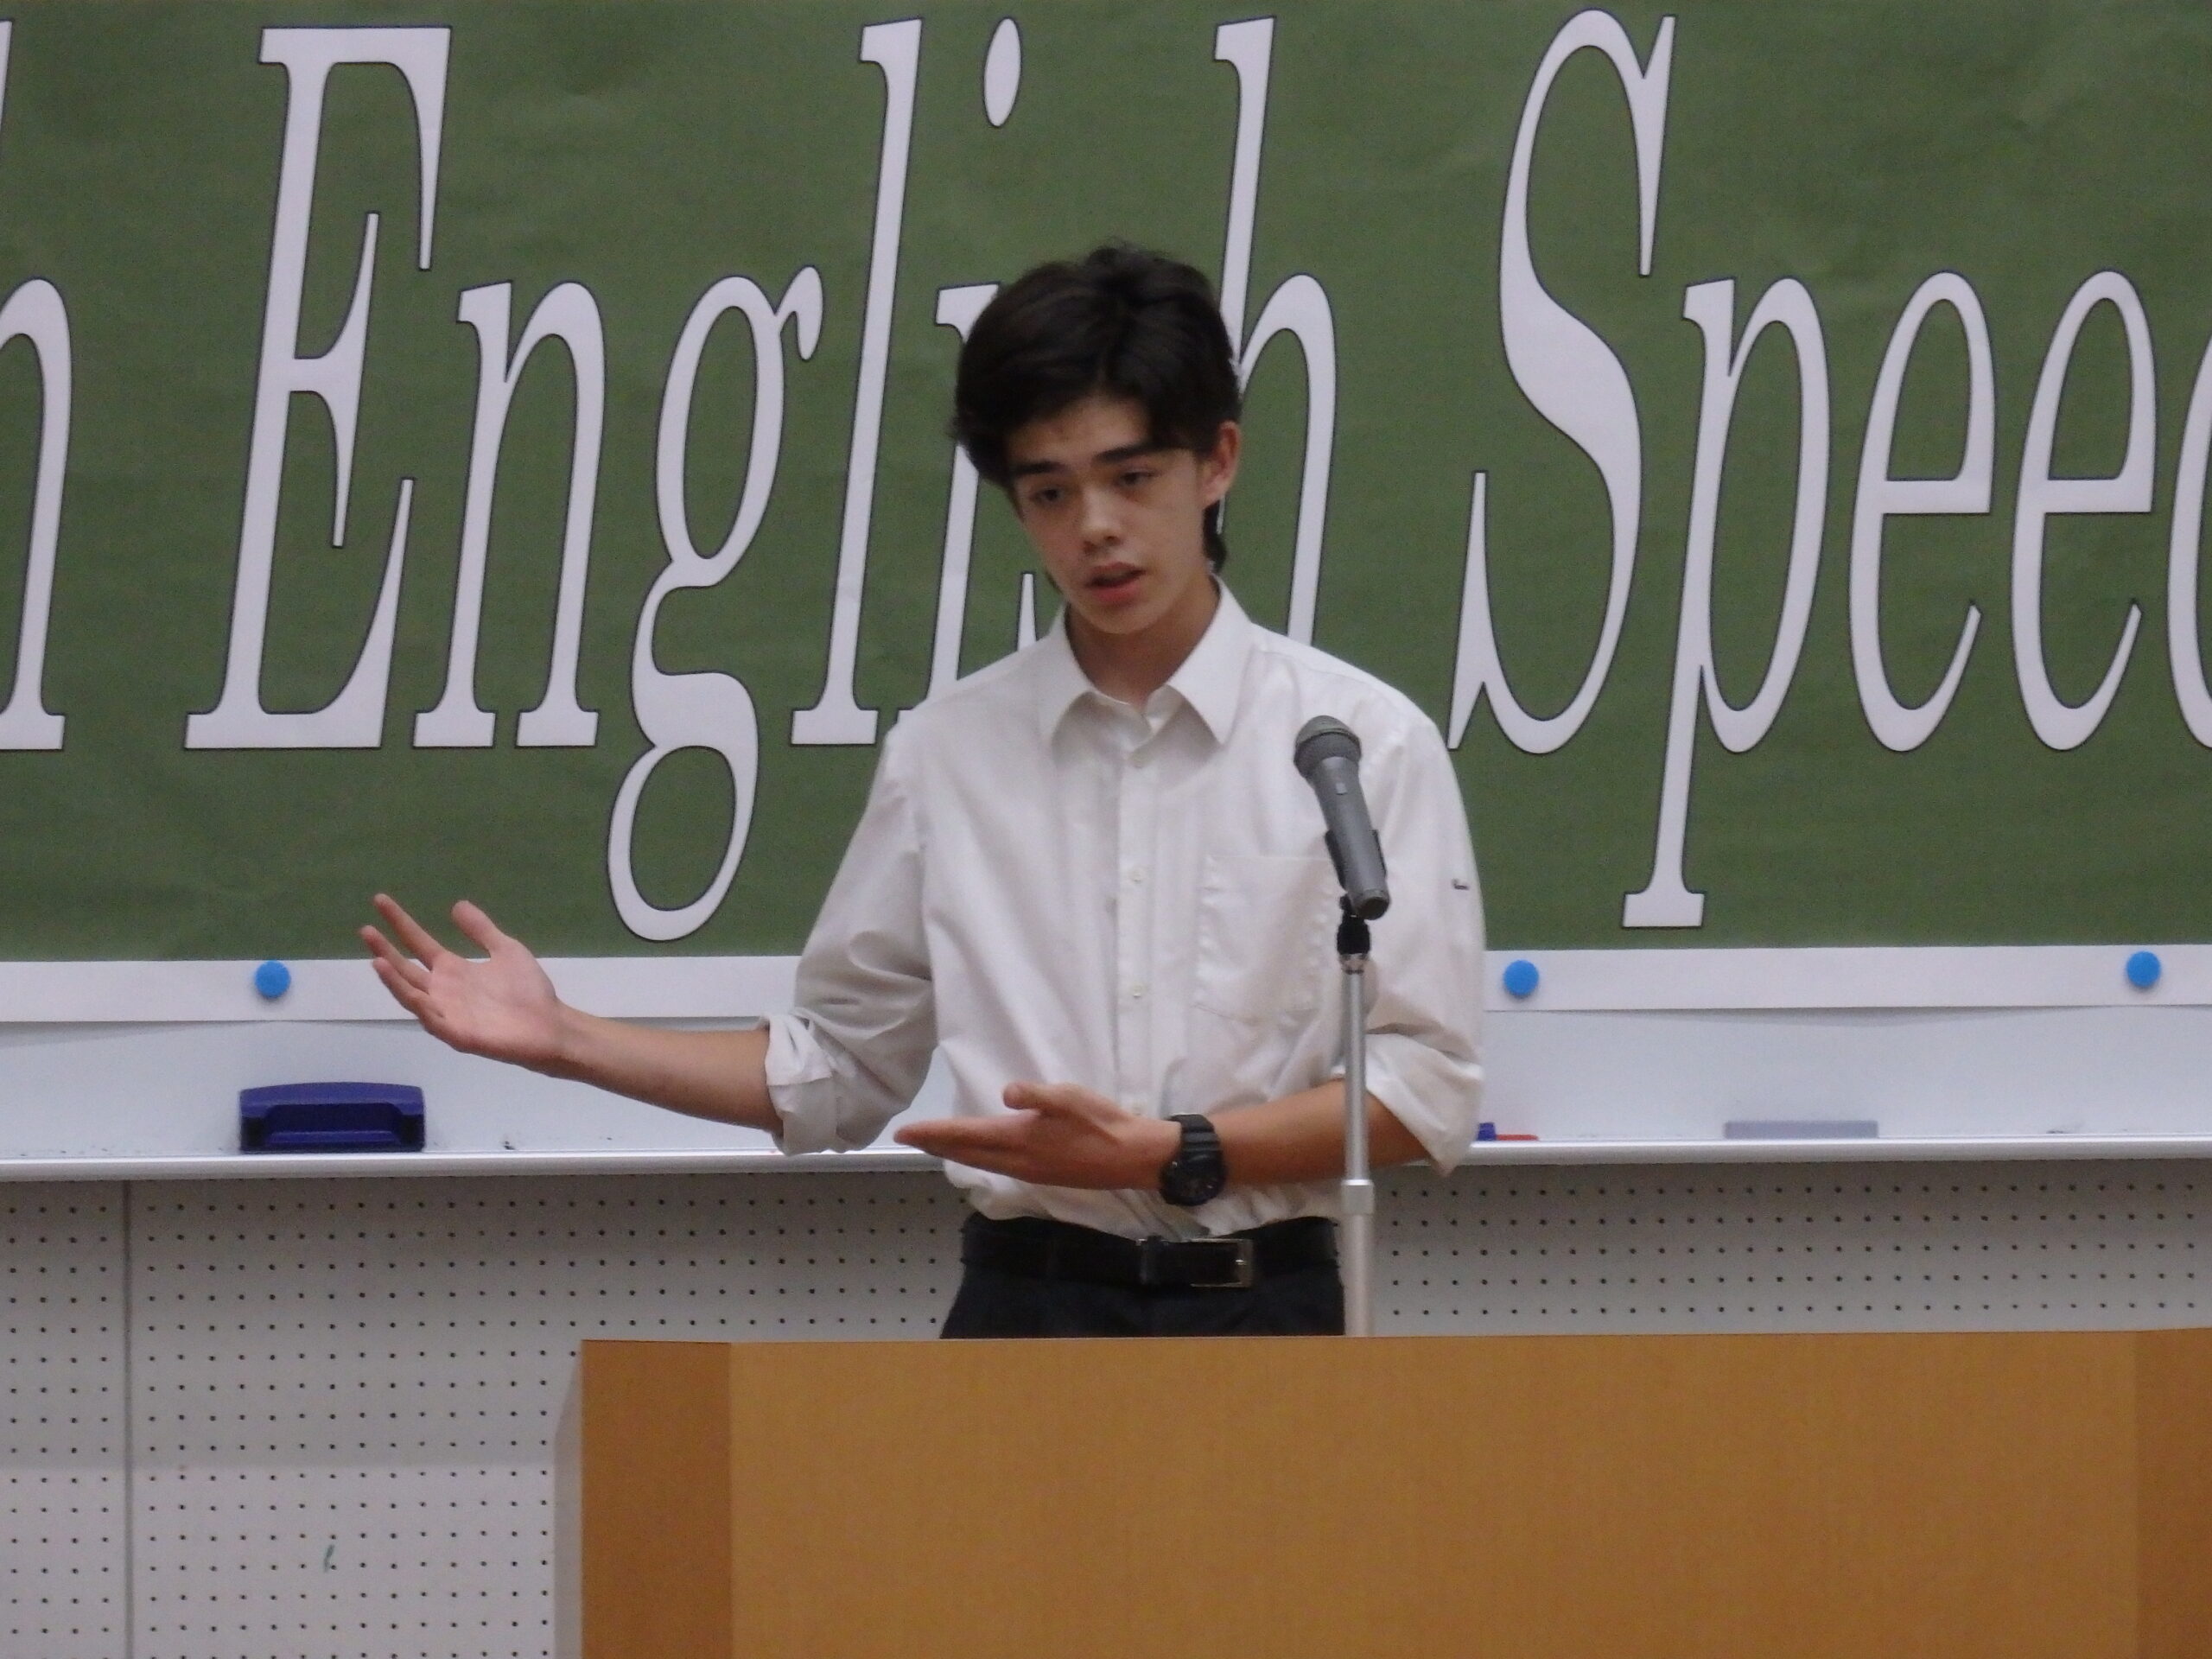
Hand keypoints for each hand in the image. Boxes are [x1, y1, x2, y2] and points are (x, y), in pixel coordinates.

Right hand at [360, 894, 570, 1071]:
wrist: (550, 1025)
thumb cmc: (529, 991)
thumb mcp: (506, 950)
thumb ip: (481, 930)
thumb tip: (457, 904)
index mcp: (453, 971)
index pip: (418, 943)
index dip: (400, 923)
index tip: (380, 901)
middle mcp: (443, 991)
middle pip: (406, 969)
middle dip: (385, 950)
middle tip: (365, 929)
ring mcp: (447, 1013)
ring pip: (412, 995)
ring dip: (394, 980)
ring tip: (377, 960)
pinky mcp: (457, 1033)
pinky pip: (432, 1020)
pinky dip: (420, 1005)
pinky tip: (410, 991)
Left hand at [895, 1082, 1179, 1189]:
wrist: (1133, 1158)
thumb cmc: (1102, 1123)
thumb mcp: (1071, 1098)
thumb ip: (1037, 1095)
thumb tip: (1006, 1093)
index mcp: (1019, 1139)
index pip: (964, 1135)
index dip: (933, 1133)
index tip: (904, 1132)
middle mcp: (1017, 1160)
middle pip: (966, 1153)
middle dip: (935, 1144)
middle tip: (909, 1138)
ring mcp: (1029, 1171)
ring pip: (980, 1162)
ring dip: (954, 1153)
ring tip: (935, 1145)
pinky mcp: (1042, 1174)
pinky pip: (996, 1167)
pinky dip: (977, 1159)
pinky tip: (980, 1155)